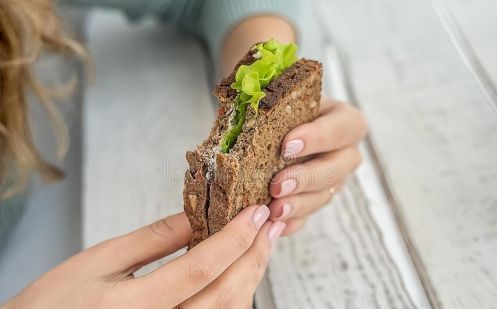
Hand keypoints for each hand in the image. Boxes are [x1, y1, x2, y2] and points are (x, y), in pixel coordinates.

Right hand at [5, 206, 284, 308]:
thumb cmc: (55, 303)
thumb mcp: (100, 261)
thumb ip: (152, 239)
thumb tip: (195, 216)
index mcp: (137, 305)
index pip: (203, 268)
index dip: (236, 237)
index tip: (256, 212)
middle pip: (226, 295)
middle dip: (254, 256)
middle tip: (270, 224)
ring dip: (251, 277)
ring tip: (261, 244)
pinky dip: (235, 298)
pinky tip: (239, 274)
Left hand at [269, 99, 367, 234]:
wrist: (273, 123)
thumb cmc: (279, 106)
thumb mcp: (280, 97)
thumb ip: (270, 101)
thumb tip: (241, 107)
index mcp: (343, 120)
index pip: (344, 127)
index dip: (319, 138)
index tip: (287, 146)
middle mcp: (344, 152)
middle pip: (337, 169)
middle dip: (306, 179)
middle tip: (278, 185)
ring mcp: (333, 180)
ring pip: (323, 197)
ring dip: (298, 205)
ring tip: (273, 211)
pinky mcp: (314, 201)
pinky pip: (307, 217)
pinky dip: (290, 222)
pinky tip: (273, 226)